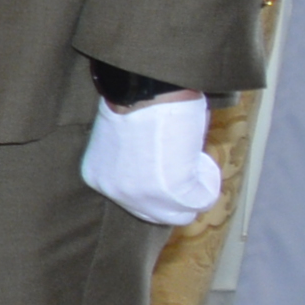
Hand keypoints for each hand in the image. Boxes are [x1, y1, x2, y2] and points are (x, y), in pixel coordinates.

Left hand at [82, 90, 222, 226]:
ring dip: (195, 190)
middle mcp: (113, 192)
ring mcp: (141, 197)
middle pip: (155, 213)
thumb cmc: (136, 102)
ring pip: (180, 212)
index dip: (157, 185)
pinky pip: (200, 202)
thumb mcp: (123, 139)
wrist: (146, 90)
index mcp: (96, 176)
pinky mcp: (170, 194)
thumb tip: (160, 173)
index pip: (132, 200)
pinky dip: (209, 183)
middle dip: (176, 196)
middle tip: (188, 169)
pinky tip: (203, 161)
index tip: (168, 164)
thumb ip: (134, 161)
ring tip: (196, 163)